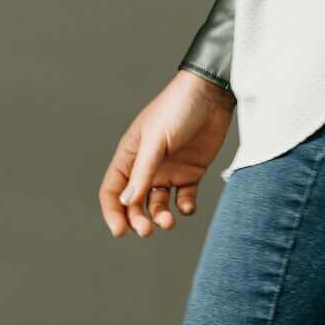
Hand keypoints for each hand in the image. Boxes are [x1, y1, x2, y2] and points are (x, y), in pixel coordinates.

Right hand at [100, 70, 235, 238]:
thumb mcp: (156, 141)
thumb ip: (142, 173)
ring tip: (169, 222)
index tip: (120, 231)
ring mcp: (169, 171)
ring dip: (160, 217)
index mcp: (130, 156)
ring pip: (158, 204)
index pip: (112, 190)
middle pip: (134, 203)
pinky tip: (187, 206)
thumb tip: (126, 202)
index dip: (112, 212)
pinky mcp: (191, 172)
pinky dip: (184, 207)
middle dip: (138, 219)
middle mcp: (146, 167)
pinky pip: (184, 198)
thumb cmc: (177, 109)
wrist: (212, 94)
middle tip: (148, 231)